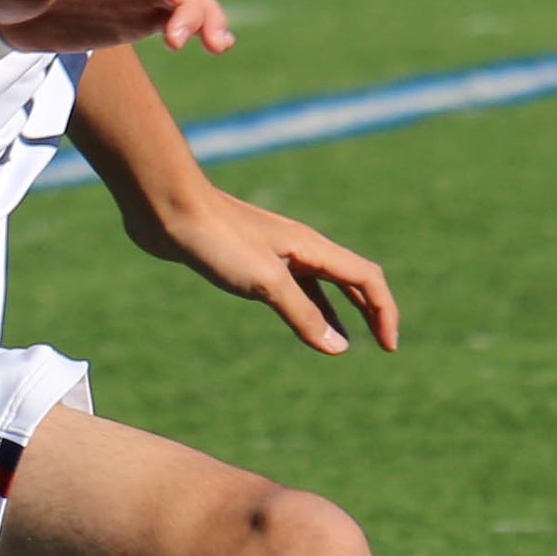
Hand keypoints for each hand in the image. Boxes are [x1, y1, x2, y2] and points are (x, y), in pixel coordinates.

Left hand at [129, 179, 398, 357]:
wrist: (168, 208)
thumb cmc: (216, 239)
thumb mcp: (265, 282)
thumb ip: (303, 314)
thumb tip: (338, 348)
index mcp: (312, 248)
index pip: (366, 279)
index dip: (384, 312)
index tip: (388, 347)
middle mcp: (301, 248)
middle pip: (351, 280)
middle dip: (370, 312)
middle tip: (382, 344)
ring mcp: (276, 253)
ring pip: (321, 285)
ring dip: (338, 313)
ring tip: (344, 344)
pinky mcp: (250, 260)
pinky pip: (292, 287)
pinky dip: (305, 308)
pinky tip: (298, 325)